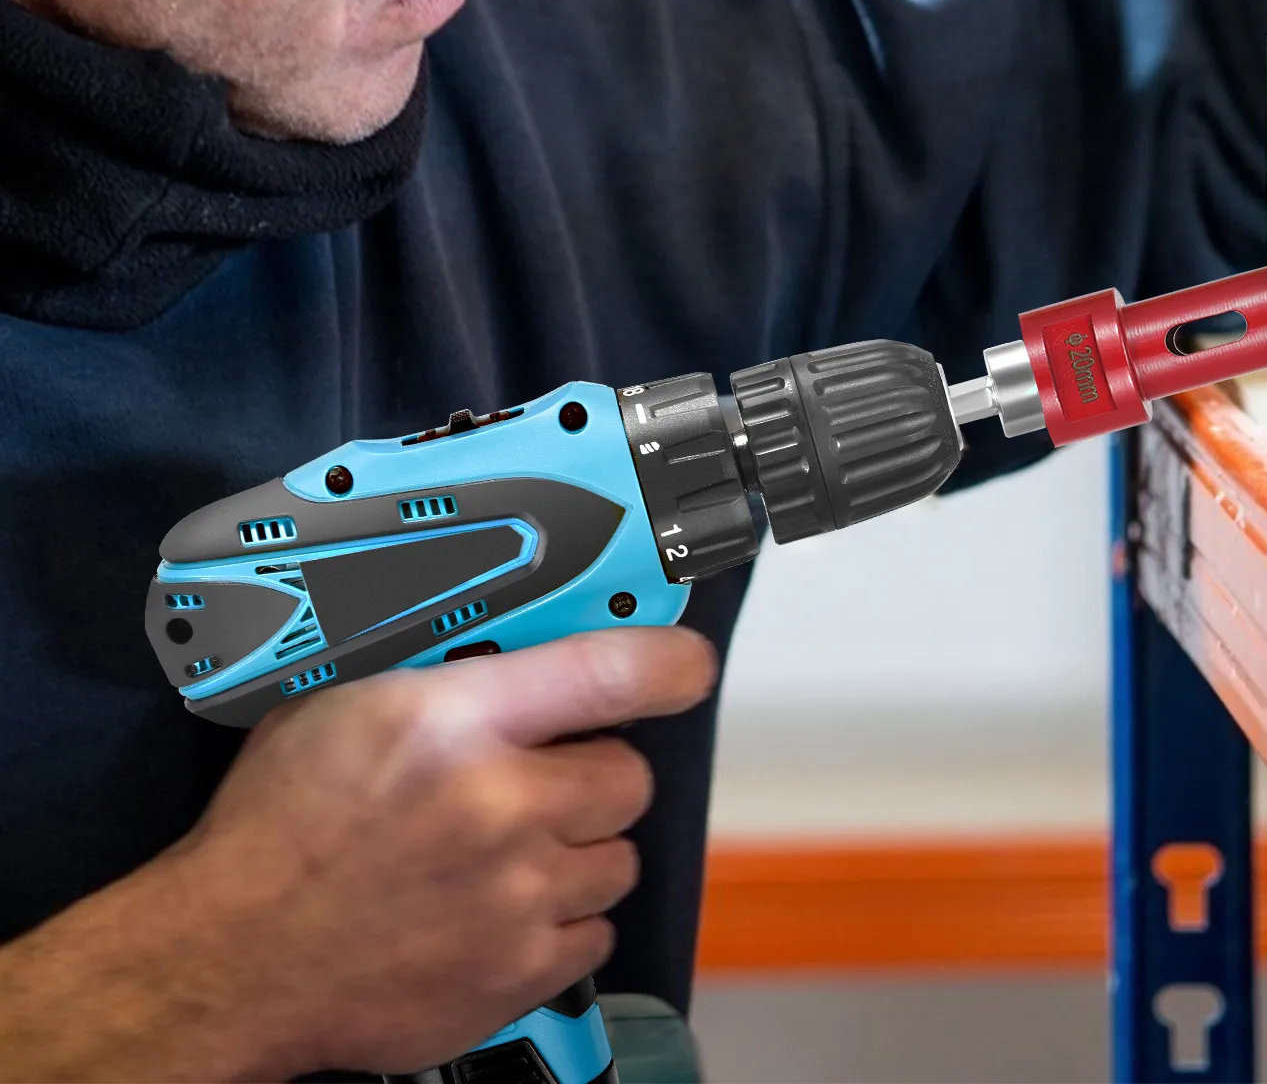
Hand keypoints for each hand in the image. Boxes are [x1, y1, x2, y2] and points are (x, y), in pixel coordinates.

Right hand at [0, 627, 716, 1081]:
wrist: (229, 960)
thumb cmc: (278, 827)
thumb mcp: (345, 703)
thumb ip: (443, 673)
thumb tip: (519, 638)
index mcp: (454, 725)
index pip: (606, 672)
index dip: (667, 661)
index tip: (688, 665)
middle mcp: (499, 809)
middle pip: (627, 775)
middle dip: (594, 772)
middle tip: (543, 781)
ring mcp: (515, 901)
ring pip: (617, 857)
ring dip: (580, 850)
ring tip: (513, 851)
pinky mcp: (515, 977)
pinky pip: (594, 933)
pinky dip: (562, 922)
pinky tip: (505, 910)